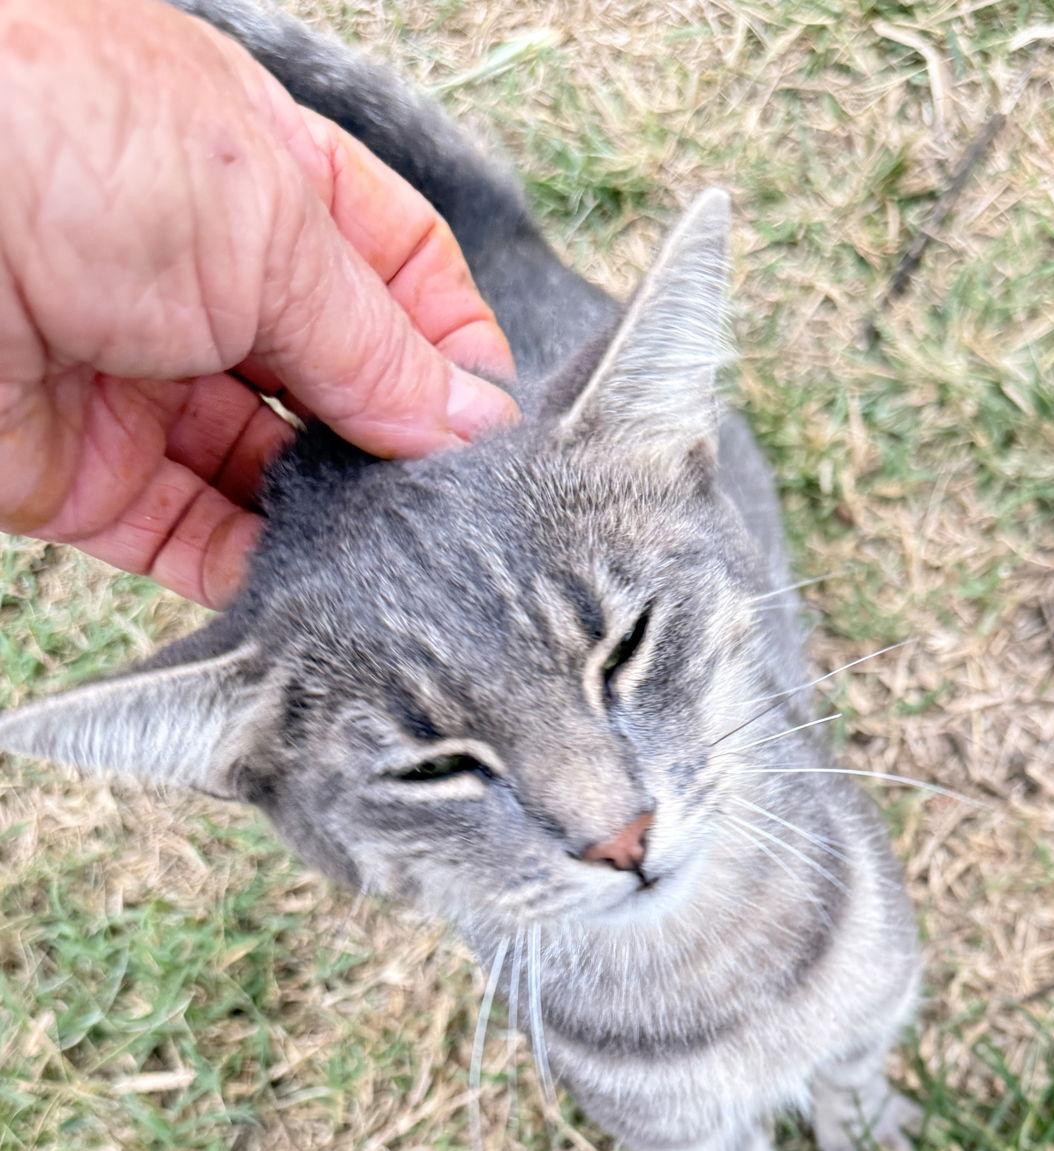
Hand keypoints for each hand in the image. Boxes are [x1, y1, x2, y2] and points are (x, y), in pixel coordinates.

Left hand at [0, 0, 516, 608]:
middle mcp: (199, 280)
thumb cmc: (52, 141)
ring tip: (404, 570)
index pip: (393, 266)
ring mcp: (142, 382)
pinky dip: (257, 578)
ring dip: (338, 525)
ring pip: (273, 476)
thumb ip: (373, 337)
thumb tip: (469, 422)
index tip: (499, 426)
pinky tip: (318, 603)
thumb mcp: (262, 220)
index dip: (451, 342)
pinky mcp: (86, 479)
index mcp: (253, 175)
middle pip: (338, 383)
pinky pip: (194, 543)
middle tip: (464, 517)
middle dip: (400, 447)